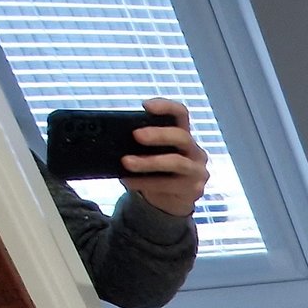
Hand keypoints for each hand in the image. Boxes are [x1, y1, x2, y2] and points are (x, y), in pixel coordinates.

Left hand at [119, 97, 209, 218]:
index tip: (146, 106)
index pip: (181, 114)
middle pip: (182, 136)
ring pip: (176, 162)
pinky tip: (129, 181)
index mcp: (182, 135)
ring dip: (149, 161)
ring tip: (126, 162)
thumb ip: (139, 144)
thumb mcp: (150, 153)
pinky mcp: (193, 190)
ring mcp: (196, 171)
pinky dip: (145, 182)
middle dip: (158, 134)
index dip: (166, 107)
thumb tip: (110, 138)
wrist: (169, 202)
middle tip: (136, 135)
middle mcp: (194, 151)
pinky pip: (168, 184)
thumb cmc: (157, 172)